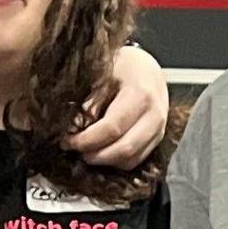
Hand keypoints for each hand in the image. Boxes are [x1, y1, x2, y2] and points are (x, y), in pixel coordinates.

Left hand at [65, 44, 175, 171]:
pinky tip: (102, 151)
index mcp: (140, 95)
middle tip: (76, 150)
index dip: (86, 140)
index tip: (68, 141)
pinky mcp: (157, 138)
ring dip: (106, 161)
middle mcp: (154, 115)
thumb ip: (90, 101)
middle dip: (96, 155)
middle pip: (124, 149)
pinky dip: (117, 161)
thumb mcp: (103, 74)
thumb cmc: (123, 67)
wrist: (147, 67)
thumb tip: (74, 127)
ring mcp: (159, 129)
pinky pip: (137, 159)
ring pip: (131, 159)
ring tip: (87, 151)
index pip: (111, 128)